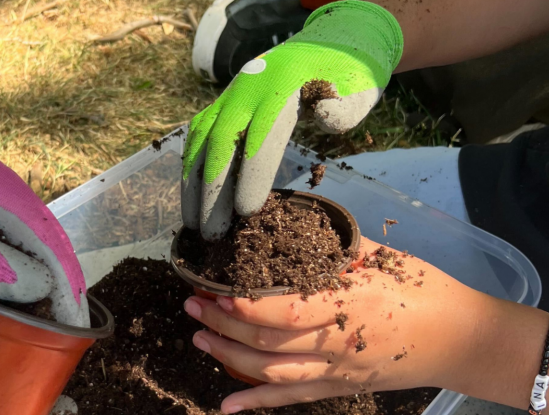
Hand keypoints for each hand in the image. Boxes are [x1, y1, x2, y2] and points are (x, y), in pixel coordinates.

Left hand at [0, 99, 87, 325]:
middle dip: (57, 277)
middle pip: (39, 233)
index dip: (68, 281)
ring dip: (33, 269)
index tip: (77, 320)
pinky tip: (3, 282)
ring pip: (16, 232)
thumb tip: (39, 286)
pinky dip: (5, 258)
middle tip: (64, 321)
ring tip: (41, 308)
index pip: (49, 237)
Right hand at [181, 1, 402, 238]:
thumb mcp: (359, 88)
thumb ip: (345, 108)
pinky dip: (190, 169)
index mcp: (284, 84)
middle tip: (214, 233)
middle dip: (214, 191)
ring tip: (194, 225)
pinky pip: (196, 137)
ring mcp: (230, 95)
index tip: (246, 211)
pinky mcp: (220, 104)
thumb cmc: (344, 79)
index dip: (252, 174)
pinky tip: (191, 200)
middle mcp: (248, 87)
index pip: (262, 135)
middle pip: (221, 142)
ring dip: (193, 185)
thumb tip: (324, 115)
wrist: (322, 48)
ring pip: (201, 140)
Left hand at [182, 237, 491, 411]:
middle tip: (192, 306)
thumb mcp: (383, 258)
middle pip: (269, 340)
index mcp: (353, 302)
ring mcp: (338, 372)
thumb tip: (291, 229)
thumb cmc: (426, 291)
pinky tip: (225, 406)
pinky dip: (256, 403)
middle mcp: (340, 342)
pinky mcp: (340, 390)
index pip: (289, 310)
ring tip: (199, 338)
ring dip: (229, 357)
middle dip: (223, 324)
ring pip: (272, 372)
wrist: (463, 340)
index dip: (248, 305)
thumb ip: (335, 248)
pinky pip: (292, 398)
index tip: (217, 290)